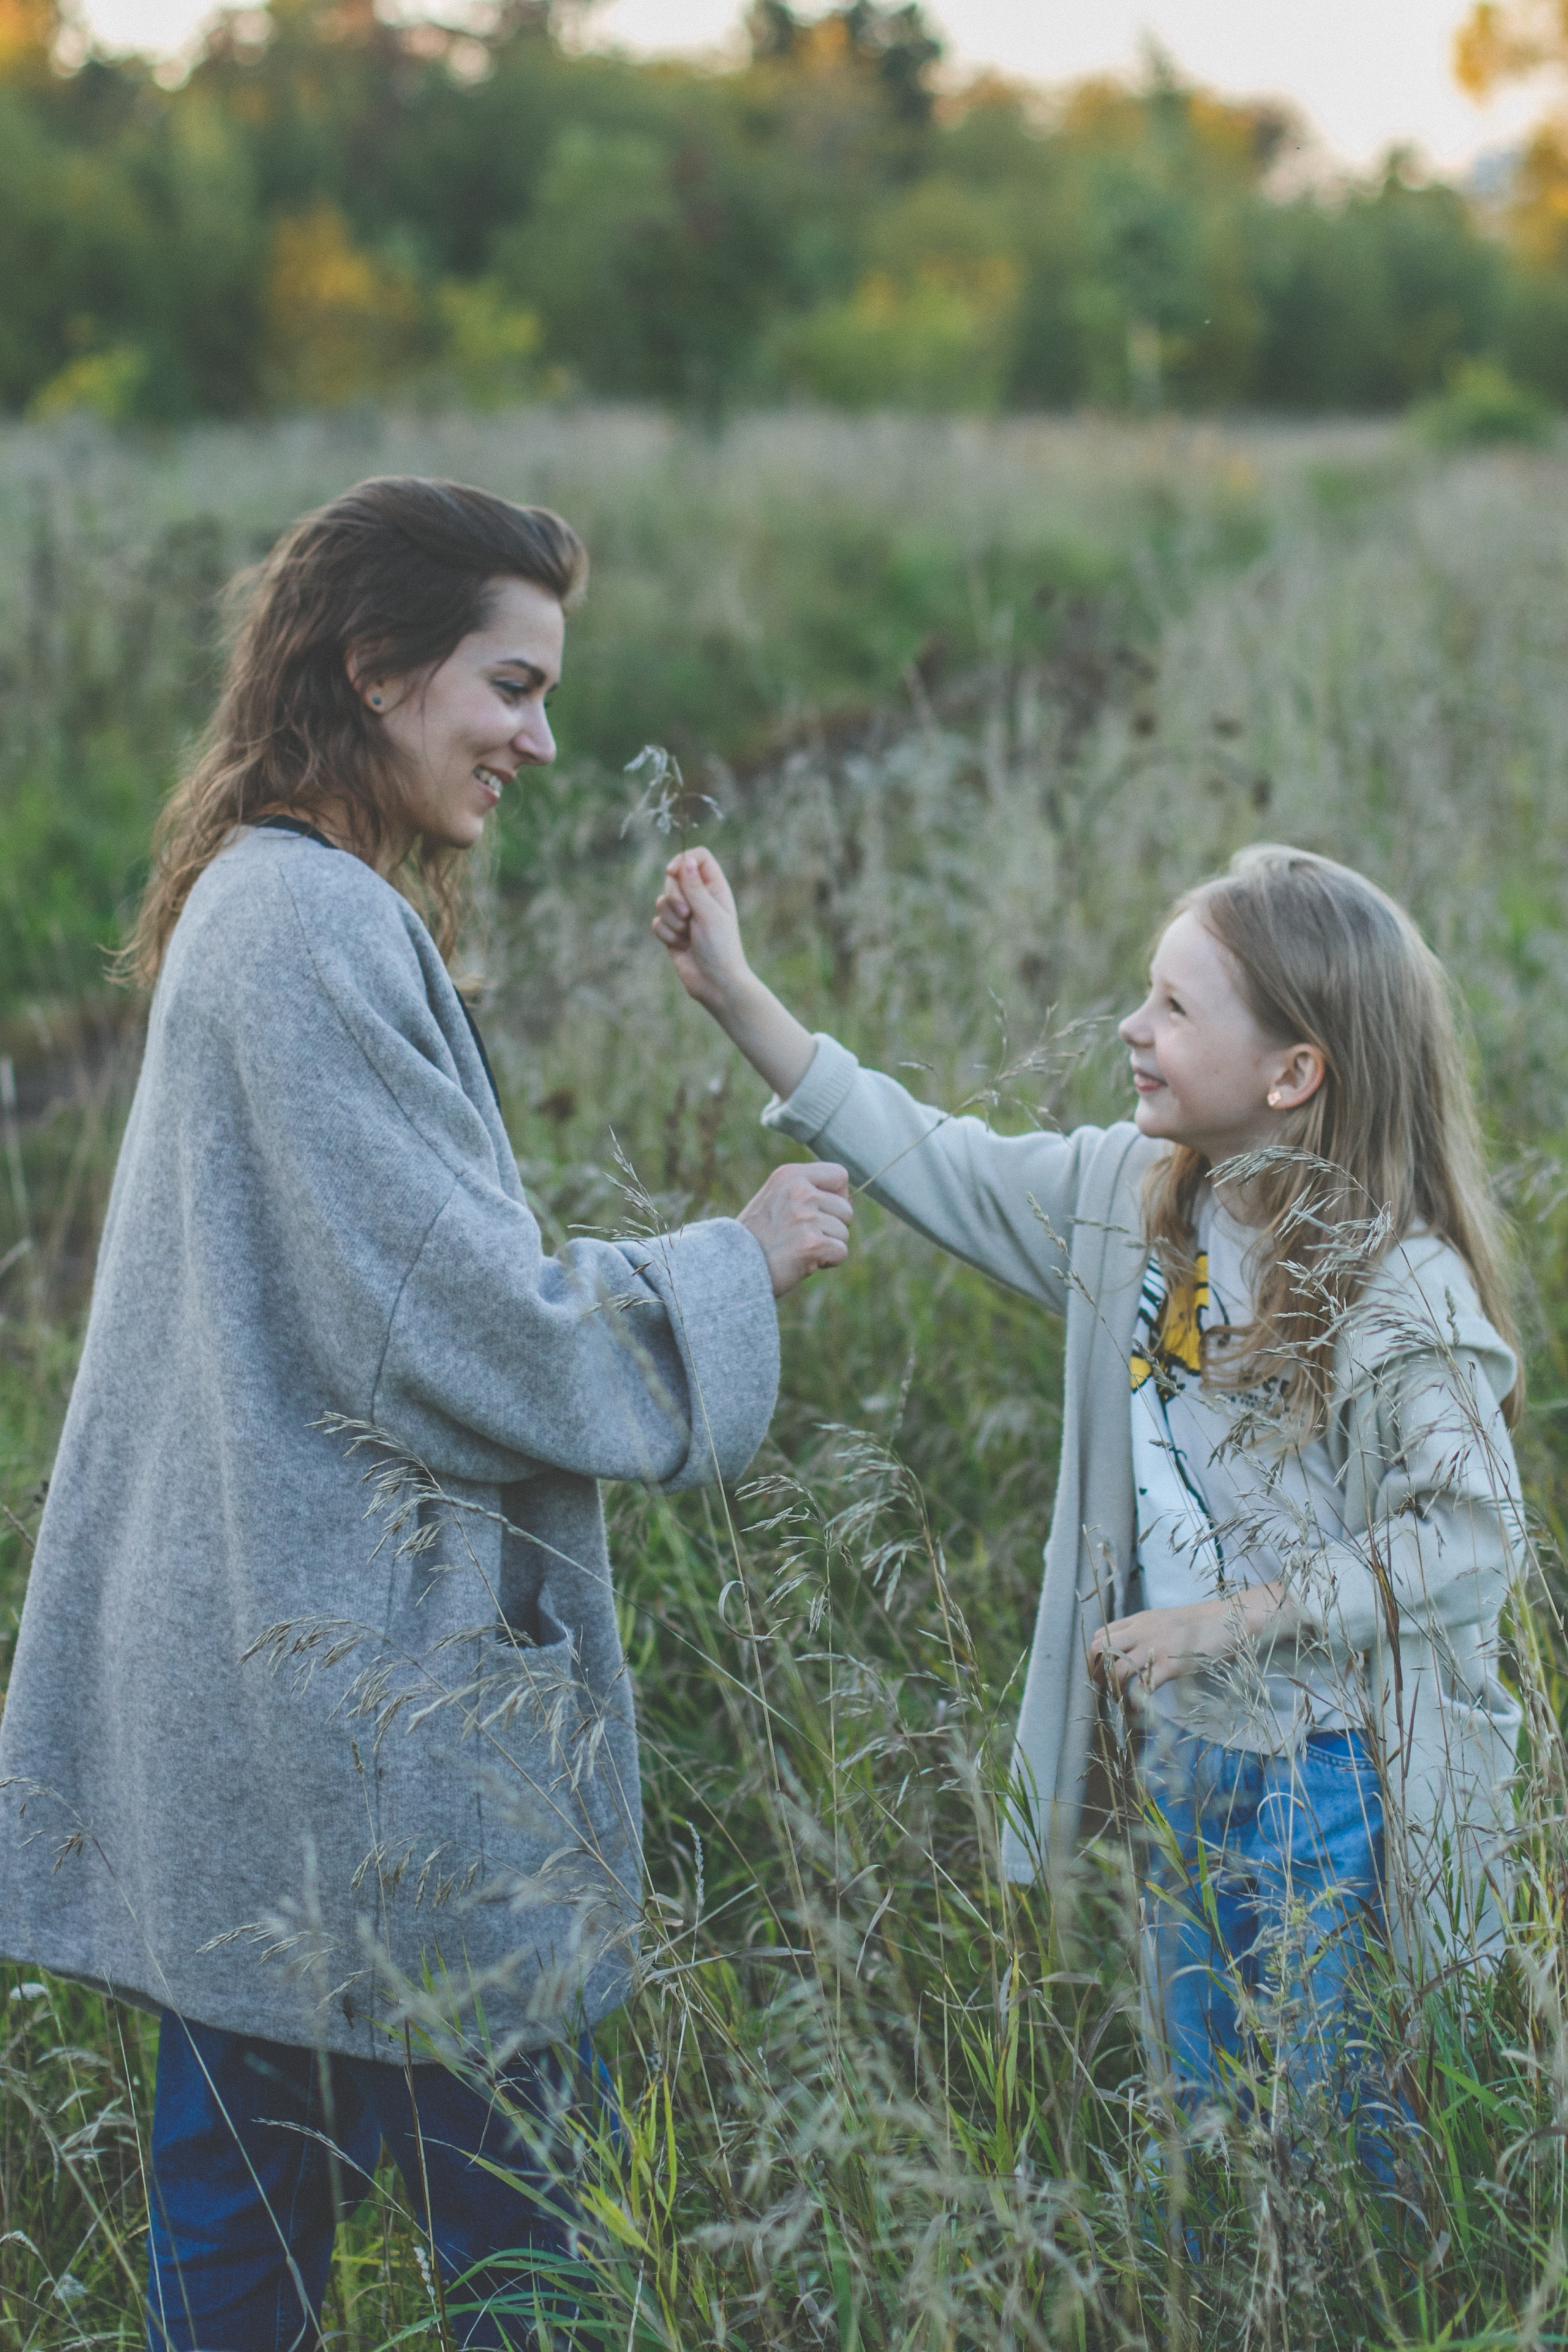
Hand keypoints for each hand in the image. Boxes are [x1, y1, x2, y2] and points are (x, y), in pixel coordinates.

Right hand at [652, 847, 748, 1015]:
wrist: (715, 983)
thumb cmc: (720, 947)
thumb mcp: (708, 913)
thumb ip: (695, 886)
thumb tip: (686, 860)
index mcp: (715, 888)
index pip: (698, 858)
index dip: (682, 860)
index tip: (672, 872)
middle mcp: (699, 898)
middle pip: (674, 878)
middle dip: (674, 896)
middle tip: (687, 915)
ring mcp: (685, 915)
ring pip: (662, 902)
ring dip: (671, 919)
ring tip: (687, 934)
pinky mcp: (672, 932)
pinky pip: (657, 922)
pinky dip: (666, 934)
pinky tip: (680, 946)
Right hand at [738, 1162, 852, 1296]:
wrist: (732, 1266)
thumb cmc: (758, 1236)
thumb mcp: (777, 1198)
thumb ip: (807, 1191)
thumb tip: (847, 1198)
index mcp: (790, 1175)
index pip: (839, 1175)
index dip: (837, 1196)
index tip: (821, 1211)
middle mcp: (799, 1192)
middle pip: (846, 1209)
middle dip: (832, 1227)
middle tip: (803, 1237)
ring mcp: (806, 1217)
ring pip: (844, 1233)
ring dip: (828, 1245)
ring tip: (799, 1248)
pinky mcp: (812, 1243)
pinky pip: (841, 1252)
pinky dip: (828, 1262)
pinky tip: (803, 1261)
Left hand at [1088, 1584, 1286, 1700]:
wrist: (1232, 1618)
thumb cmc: (1204, 1623)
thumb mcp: (1168, 1621)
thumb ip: (1148, 1632)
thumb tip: (1136, 1652)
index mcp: (1140, 1620)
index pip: (1100, 1634)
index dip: (1095, 1657)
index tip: (1102, 1674)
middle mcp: (1141, 1631)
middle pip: (1097, 1650)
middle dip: (1096, 1674)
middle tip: (1106, 1690)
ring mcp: (1155, 1647)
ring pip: (1114, 1669)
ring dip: (1112, 1690)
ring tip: (1121, 1702)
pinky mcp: (1171, 1664)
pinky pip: (1142, 1686)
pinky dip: (1134, 1702)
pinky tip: (1137, 1709)